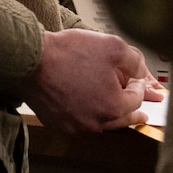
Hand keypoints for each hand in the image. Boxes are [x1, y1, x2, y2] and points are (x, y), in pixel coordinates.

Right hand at [18, 29, 152, 133]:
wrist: (30, 59)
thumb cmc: (69, 53)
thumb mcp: (112, 46)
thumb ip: (135, 61)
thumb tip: (142, 72)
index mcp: (113, 107)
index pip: (137, 100)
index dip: (139, 85)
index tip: (135, 78)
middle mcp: (96, 123)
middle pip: (122, 119)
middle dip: (130, 108)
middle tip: (142, 112)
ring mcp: (75, 126)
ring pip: (100, 122)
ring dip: (108, 112)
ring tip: (112, 103)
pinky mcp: (58, 123)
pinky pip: (79, 121)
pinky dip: (85, 112)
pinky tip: (85, 100)